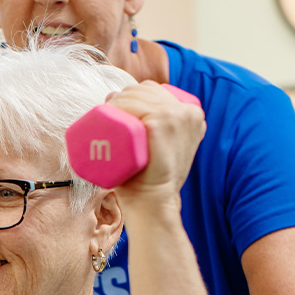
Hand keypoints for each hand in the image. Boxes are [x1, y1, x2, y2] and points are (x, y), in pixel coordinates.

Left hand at [108, 81, 205, 196]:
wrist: (153, 204)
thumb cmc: (149, 181)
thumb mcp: (158, 153)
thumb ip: (154, 139)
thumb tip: (133, 124)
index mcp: (191, 114)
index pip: (155, 90)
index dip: (131, 94)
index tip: (112, 108)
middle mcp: (189, 111)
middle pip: (145, 90)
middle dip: (121, 96)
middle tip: (104, 113)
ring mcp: (178, 116)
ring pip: (138, 95)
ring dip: (117, 99)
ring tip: (103, 115)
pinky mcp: (164, 124)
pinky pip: (138, 104)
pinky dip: (121, 104)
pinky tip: (110, 108)